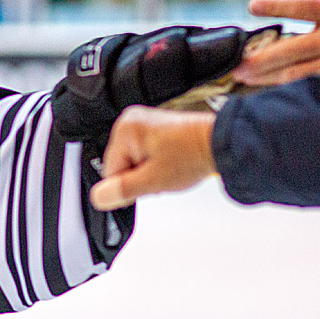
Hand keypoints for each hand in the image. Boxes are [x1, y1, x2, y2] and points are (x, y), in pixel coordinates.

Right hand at [89, 106, 216, 211]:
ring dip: (149, 171)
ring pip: (134, 161)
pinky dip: (156, 163)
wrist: (221, 144)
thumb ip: (122, 190)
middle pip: (121, 165)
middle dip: (140, 176)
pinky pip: (144, 154)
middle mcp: (131, 121)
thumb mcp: (153, 181)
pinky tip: (171, 163)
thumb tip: (99, 197)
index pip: (110, 171)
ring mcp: (144, 123)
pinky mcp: (155, 128)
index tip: (149, 183)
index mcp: (124, 129)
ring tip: (170, 168)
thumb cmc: (192, 155)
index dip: (130, 184)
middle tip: (162, 175)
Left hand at [231, 0, 319, 85]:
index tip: (252, 5)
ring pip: (297, 70)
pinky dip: (287, 82)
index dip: (278, 6)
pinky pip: (309, 78)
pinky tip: (268, 86)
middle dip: (263, 57)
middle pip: (292, 48)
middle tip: (237, 63)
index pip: (304, 7)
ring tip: (243, 77)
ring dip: (268, 75)